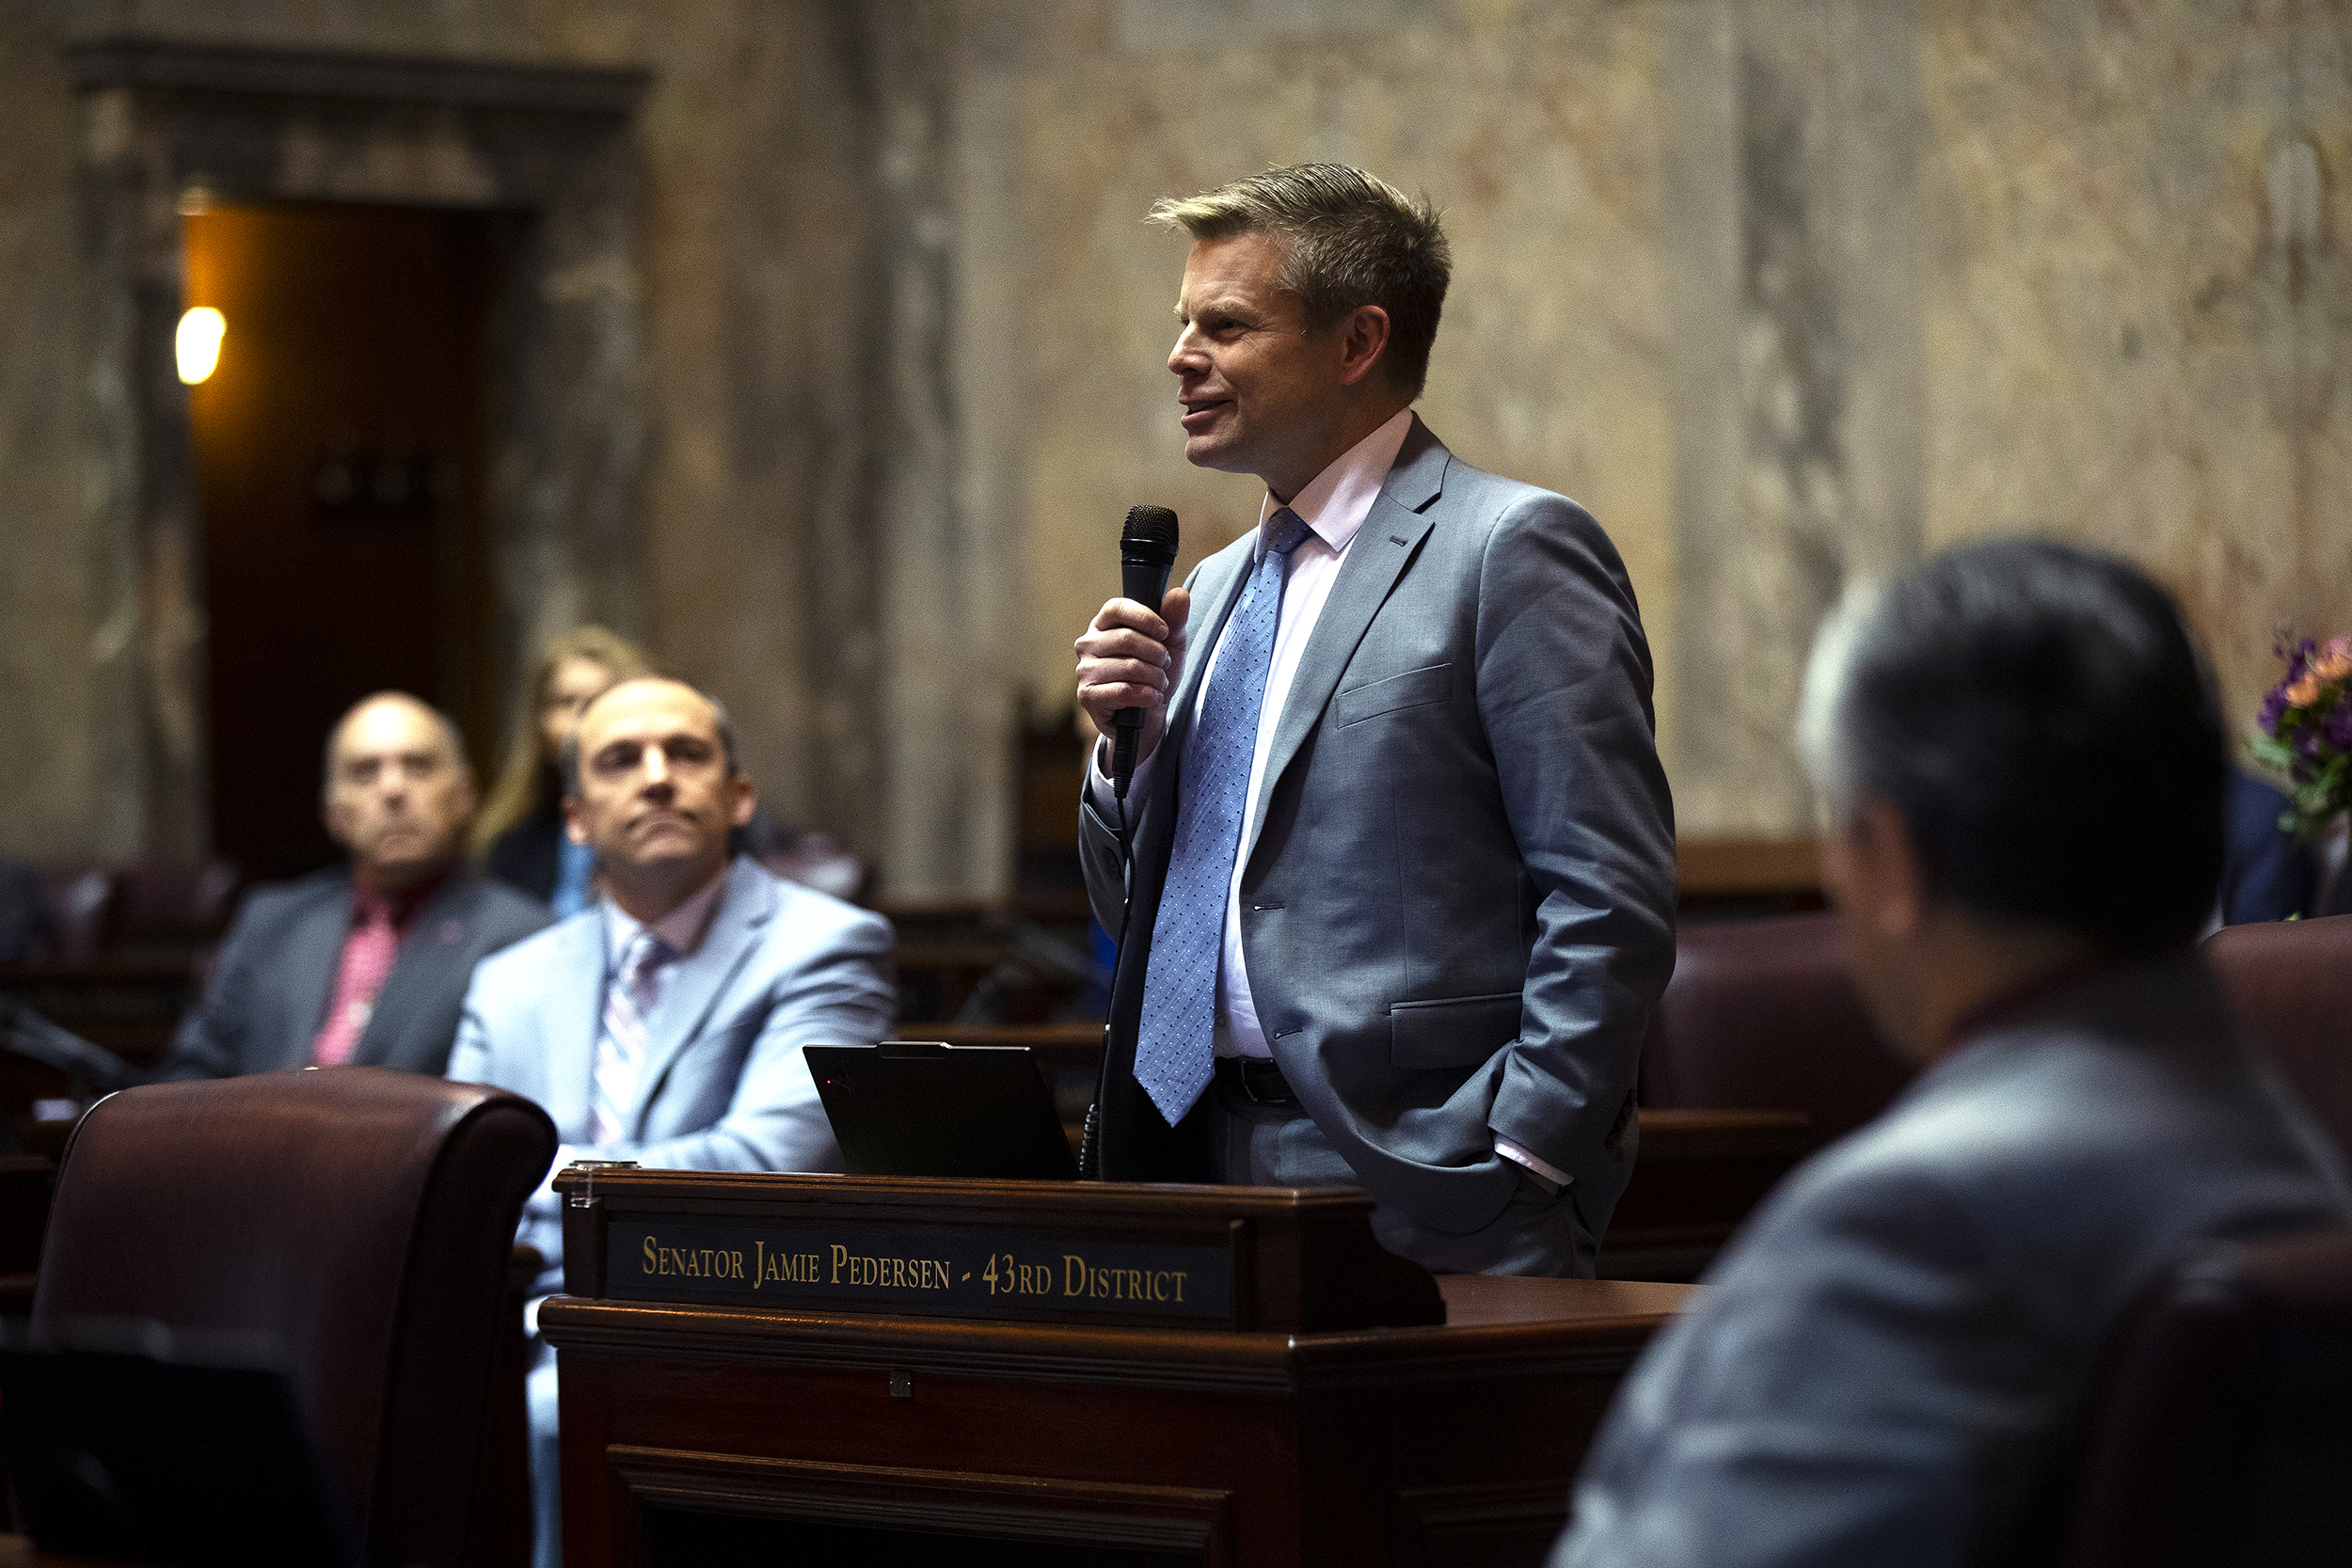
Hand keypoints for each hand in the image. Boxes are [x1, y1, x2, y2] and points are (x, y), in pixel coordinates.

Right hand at [1075, 587, 1191, 767]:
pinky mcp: (1087, 696)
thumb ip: (1175, 618)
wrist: (1148, 715)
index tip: (1165, 632)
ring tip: (1159, 684)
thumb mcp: (1171, 644)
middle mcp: (1088, 644)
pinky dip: (1147, 696)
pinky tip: (1151, 698)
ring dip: (1155, 678)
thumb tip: (1178, 594)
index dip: (1145, 618)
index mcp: (1103, 624)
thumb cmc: (1153, 673)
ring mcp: (1084, 670)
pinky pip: (1124, 691)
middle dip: (1157, 654)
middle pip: (1127, 638)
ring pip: (1129, 667)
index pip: (1118, 608)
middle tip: (1165, 665)